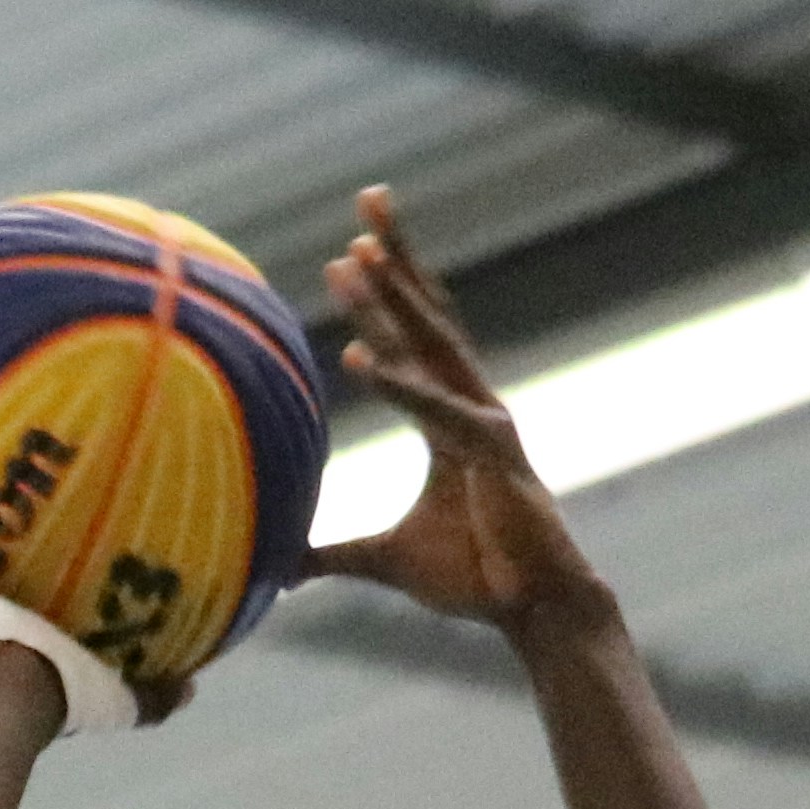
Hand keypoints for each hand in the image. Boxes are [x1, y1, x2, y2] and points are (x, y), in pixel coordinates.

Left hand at [313, 188, 613, 644]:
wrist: (534, 610)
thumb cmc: (475, 577)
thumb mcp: (384, 561)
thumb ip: (331, 556)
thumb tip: (275, 569)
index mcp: (448, 417)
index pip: (413, 339)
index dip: (382, 294)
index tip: (345, 250)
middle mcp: (468, 406)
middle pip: (428, 315)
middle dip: (396, 258)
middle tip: (368, 198)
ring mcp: (485, 425)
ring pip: (432, 346)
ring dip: (390, 299)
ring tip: (353, 254)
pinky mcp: (492, 457)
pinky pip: (435, 411)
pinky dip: (396, 382)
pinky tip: (356, 352)